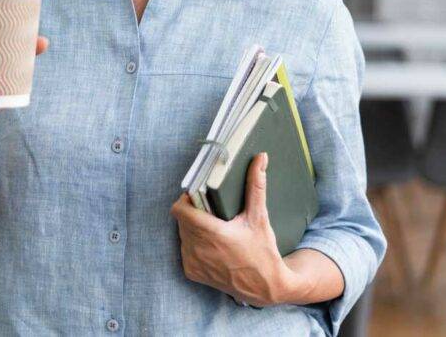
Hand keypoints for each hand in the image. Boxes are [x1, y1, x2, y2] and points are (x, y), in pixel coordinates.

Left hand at [171, 153, 299, 307]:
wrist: (266, 288)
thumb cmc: (263, 252)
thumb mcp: (259, 217)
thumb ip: (255, 186)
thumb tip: (259, 159)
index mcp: (212, 234)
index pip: (180, 209)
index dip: (186, 199)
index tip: (198, 197)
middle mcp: (199, 250)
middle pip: (182, 219)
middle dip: (193, 211)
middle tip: (210, 211)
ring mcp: (193, 263)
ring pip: (182, 233)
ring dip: (192, 227)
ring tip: (213, 227)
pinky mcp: (191, 272)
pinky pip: (184, 249)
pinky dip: (194, 244)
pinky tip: (211, 244)